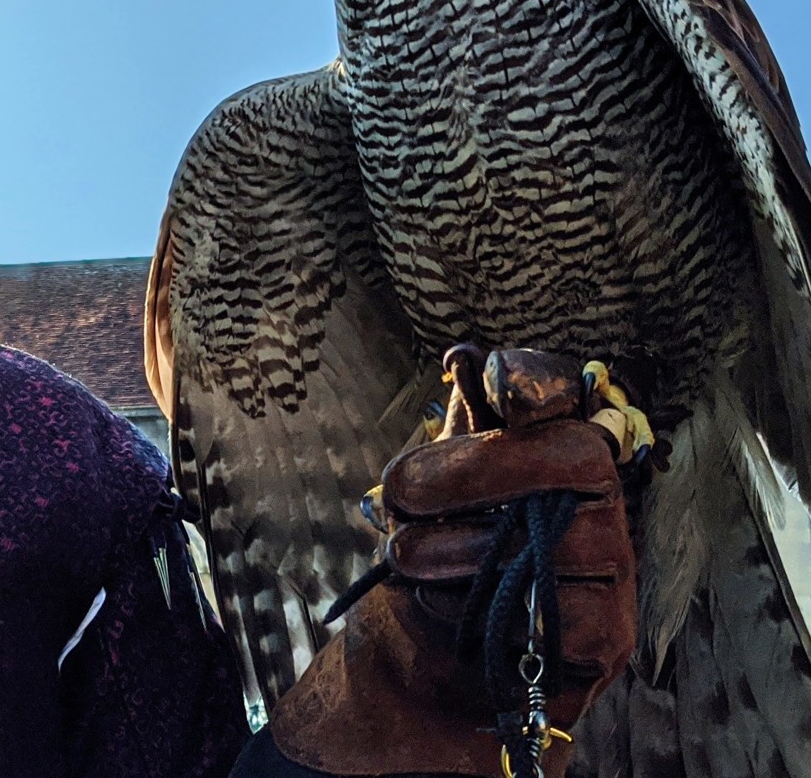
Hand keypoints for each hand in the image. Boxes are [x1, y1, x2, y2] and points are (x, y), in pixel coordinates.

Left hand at [264, 348, 636, 777]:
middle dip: (474, 468)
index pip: (570, 393)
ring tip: (407, 557)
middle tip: (400, 491)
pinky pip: (553, 609)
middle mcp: (600, 497)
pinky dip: (482, 607)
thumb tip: (464, 356)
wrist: (437, 658)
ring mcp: (615, 564)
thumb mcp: (435, 485)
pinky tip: (453, 607)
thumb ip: (455, 426)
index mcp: (556, 446)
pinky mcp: (609, 632)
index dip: (537, 381)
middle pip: (570, 456)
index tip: (491, 386)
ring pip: (551, 537)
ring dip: (454, 548)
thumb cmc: (441, 552)